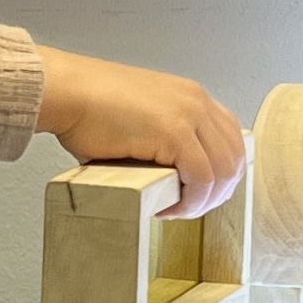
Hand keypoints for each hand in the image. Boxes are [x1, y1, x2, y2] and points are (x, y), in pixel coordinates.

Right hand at [37, 47, 246, 218]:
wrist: (68, 91)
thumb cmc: (90, 106)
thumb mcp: (143, 118)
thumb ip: (164, 141)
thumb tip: (171, 179)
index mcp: (192, 96)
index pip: (232, 138)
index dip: (223, 173)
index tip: (203, 193)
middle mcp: (197, 102)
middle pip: (234, 157)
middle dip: (217, 193)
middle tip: (190, 209)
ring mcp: (188, 115)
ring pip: (222, 171)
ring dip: (203, 201)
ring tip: (177, 211)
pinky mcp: (174, 132)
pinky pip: (201, 179)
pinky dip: (190, 201)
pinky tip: (168, 208)